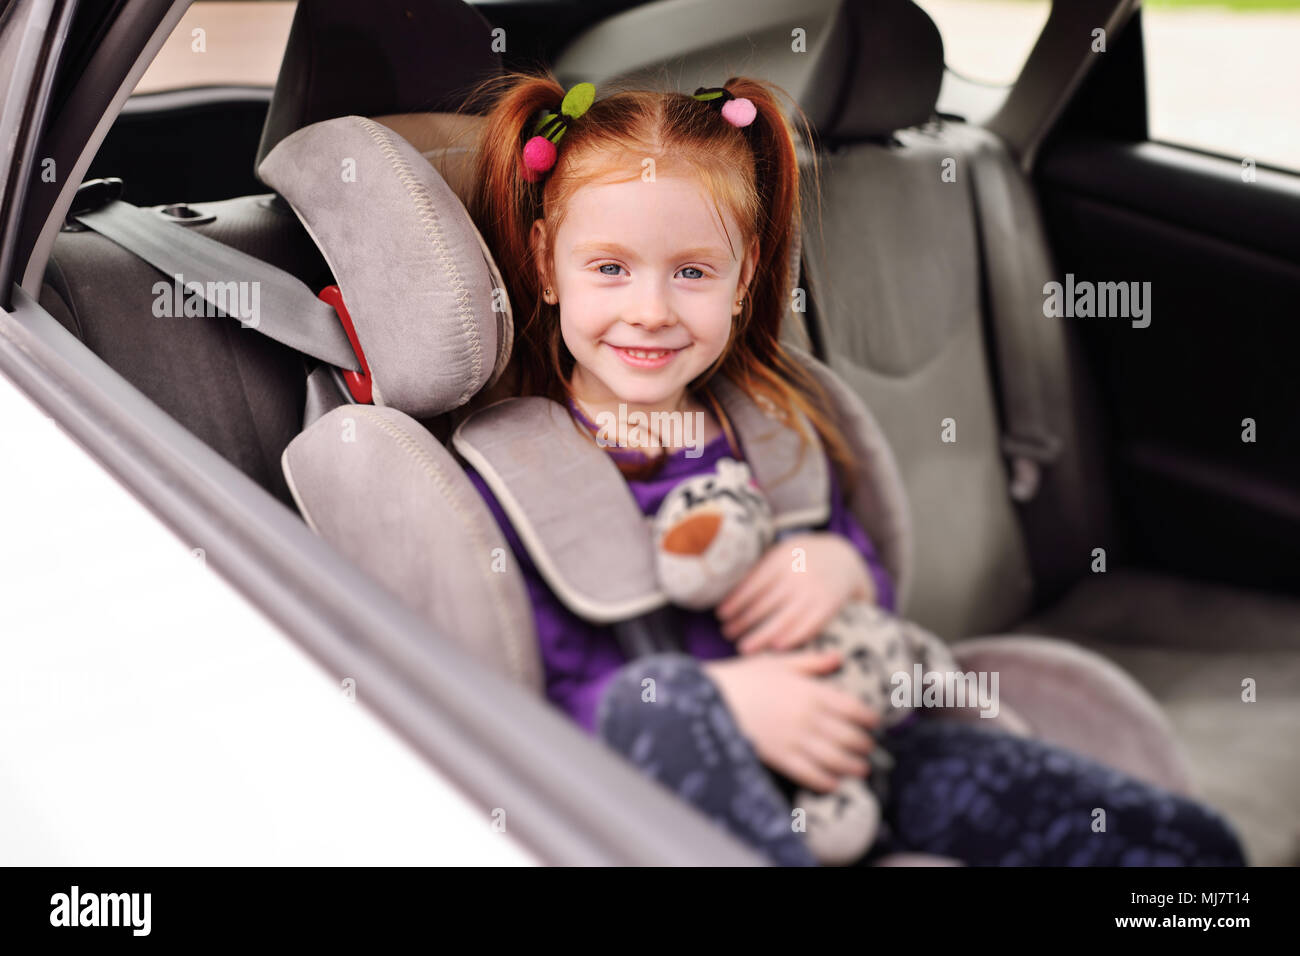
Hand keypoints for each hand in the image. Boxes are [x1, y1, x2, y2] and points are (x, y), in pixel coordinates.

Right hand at [702, 651, 880, 792]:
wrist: (710, 699)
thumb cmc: (745, 677)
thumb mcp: (779, 662)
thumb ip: (811, 662)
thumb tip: (838, 657)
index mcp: (812, 691)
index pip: (853, 708)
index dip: (869, 718)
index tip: (874, 723)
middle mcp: (809, 717)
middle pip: (850, 736)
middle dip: (864, 745)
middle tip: (869, 748)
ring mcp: (796, 740)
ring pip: (836, 759)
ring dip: (853, 767)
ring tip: (861, 770)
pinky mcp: (781, 758)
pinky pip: (811, 775)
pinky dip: (827, 782)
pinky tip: (834, 783)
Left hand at [715, 532, 874, 653]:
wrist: (842, 558)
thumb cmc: (800, 559)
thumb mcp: (781, 553)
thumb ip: (760, 569)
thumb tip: (726, 591)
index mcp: (781, 559)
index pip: (753, 583)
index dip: (735, 601)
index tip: (721, 615)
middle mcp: (798, 574)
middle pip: (765, 604)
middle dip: (743, 621)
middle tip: (727, 634)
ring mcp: (814, 591)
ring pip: (783, 619)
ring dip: (762, 636)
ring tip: (744, 647)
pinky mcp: (828, 606)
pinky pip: (807, 626)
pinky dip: (791, 638)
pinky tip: (775, 647)